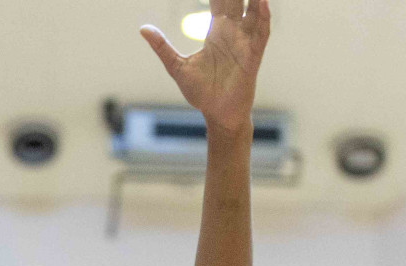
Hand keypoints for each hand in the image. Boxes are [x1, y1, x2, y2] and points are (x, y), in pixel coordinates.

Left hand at [141, 0, 270, 134]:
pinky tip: (260, 1)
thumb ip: (162, 46)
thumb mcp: (177, 66)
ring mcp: (244, 42)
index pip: (219, 0)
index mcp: (216, 31)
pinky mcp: (253, 55)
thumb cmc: (201, 92)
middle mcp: (232, 32)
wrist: (217, 114)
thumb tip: (143, 29)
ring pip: (252, 10)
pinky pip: (261, 32)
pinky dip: (262, 16)